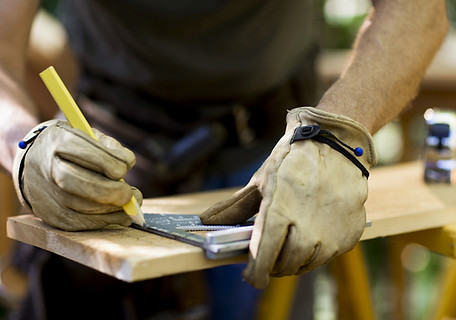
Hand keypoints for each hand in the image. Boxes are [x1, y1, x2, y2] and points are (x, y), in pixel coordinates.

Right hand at [13, 120, 141, 230]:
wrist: (33, 165)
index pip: (85, 152)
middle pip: (80, 184)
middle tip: (130, 193)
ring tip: (130, 203)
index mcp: (58, 141)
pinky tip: (119, 214)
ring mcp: (47, 195)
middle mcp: (48, 168)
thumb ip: (108, 145)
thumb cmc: (70, 149)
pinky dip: (105, 220)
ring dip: (113, 209)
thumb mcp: (86, 134)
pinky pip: (81, 223)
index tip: (126, 165)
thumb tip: (127, 161)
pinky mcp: (51, 216)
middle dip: (111, 191)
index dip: (110, 161)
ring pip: (83, 208)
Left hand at [200, 107, 376, 288]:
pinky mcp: (350, 234)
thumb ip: (234, 207)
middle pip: (285, 265)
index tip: (251, 277)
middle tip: (271, 251)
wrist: (335, 143)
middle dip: (273, 264)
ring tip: (291, 240)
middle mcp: (307, 228)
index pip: (264, 257)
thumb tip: (206, 221)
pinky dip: (317, 250)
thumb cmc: (293, 160)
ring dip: (295, 259)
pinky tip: (313, 232)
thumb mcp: (260, 180)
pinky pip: (329, 255)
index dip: (256, 273)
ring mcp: (332, 233)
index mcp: (279, 212)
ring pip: (307, 263)